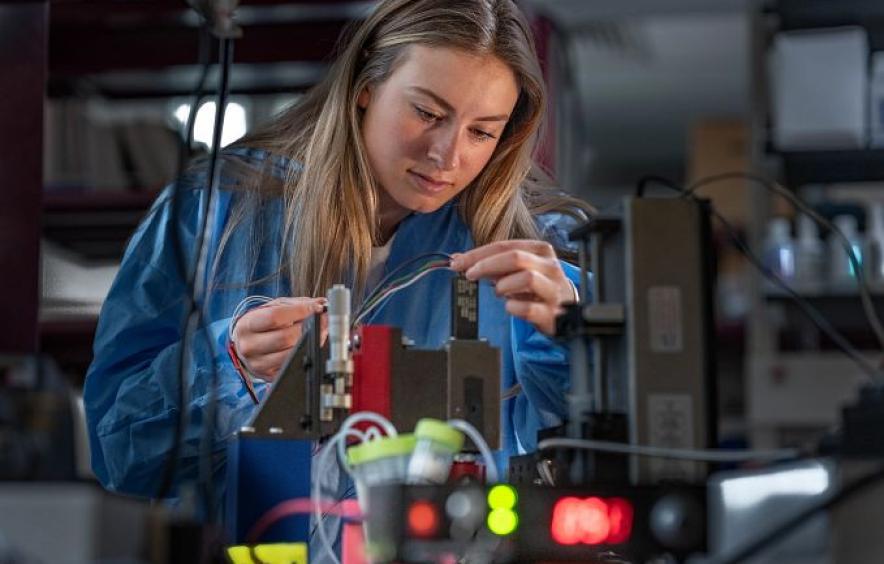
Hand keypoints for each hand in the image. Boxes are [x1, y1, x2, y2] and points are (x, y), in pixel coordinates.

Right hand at [232, 297, 326, 380]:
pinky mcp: (269, 376)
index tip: (315, 308)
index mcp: (247, 325)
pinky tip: (309, 346)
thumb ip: (297, 304)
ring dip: (310, 342)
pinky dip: (305, 354)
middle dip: (309, 328)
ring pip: (290, 354)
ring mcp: (257, 364)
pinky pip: (293, 365)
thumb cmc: (263, 324)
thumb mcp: (274, 308)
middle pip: (285, 337)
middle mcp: (249, 346)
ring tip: (319, 333)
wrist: (248, 344)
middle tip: (323, 321)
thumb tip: (320, 305)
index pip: (275, 317)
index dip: (299, 311)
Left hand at [450, 240, 574, 335]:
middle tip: (470, 275)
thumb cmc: (538, 288)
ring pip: (527, 278)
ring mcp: (553, 290)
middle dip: (486, 265)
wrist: (567, 312)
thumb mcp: (518, 271)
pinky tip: (510, 307)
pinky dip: (513, 307)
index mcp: (540, 251)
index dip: (478, 254)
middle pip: (515, 257)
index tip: (457, 263)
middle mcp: (549, 267)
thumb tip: (458, 260)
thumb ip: (492, 264)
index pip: (505, 245)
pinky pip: (529, 308)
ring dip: (503, 286)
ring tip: (499, 292)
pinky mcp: (552, 314)